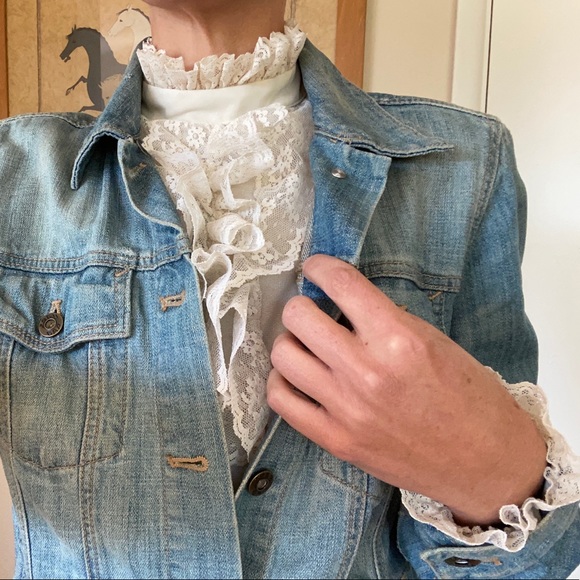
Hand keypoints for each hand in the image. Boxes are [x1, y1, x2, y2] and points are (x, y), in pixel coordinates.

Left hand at [267, 254, 545, 525]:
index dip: (320, 267)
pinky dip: (282, 381)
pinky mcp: (336, 440)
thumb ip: (385, 319)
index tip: (315, 268)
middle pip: (298, 317)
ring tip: (305, 345)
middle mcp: (367, 372)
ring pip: (283, 356)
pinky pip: (281, 400)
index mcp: (398, 339)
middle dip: (301, 305)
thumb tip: (342, 304)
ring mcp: (347, 410)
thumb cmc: (470, 396)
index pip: (341, 284)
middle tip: (311, 310)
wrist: (485, 462)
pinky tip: (298, 376)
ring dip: (290, 342)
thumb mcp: (434, 341)